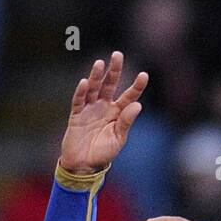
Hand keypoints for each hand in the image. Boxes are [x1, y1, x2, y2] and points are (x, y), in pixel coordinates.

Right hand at [59, 51, 147, 174]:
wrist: (84, 165)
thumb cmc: (103, 153)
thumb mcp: (118, 138)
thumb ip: (126, 122)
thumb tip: (138, 105)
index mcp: (117, 114)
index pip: (129, 97)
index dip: (136, 86)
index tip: (144, 75)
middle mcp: (104, 107)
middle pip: (110, 85)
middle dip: (114, 71)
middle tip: (118, 55)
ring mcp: (90, 109)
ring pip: (94, 89)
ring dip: (96, 76)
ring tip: (100, 63)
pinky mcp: (76, 115)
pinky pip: (79, 101)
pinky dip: (81, 92)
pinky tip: (85, 82)